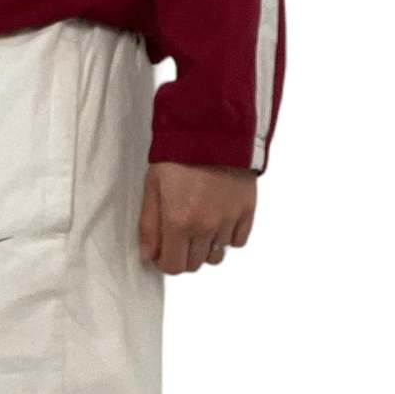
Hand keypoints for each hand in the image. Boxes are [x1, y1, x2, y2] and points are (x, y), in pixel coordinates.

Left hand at [138, 163, 256, 274]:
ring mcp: (228, 220)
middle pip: (195, 264)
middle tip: (180, 236)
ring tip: (200, 225)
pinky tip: (219, 220)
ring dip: (206, 247)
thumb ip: (149, 225)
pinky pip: (238, 241)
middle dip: (184, 255)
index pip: (174, 266)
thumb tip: (148, 255)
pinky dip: (228, 237)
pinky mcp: (246, 210)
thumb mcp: (152, 185)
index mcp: (179, 221)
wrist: (215, 126)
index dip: (166, 262)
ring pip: (216, 256)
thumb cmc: (179, 152)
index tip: (163, 251)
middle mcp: (205, 226)